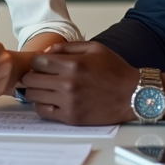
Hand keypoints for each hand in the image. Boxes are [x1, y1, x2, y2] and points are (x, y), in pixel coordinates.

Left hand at [20, 41, 164, 125]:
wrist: (133, 95)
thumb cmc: (115, 71)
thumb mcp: (94, 48)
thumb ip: (67, 47)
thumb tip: (44, 52)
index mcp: (73, 65)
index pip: (37, 62)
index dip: (37, 62)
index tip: (42, 64)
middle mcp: (68, 84)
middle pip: (31, 79)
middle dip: (33, 76)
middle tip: (41, 77)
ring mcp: (68, 102)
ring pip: (33, 96)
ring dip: (36, 91)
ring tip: (45, 88)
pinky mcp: (71, 117)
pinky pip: (43, 111)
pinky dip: (41, 105)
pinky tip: (49, 101)